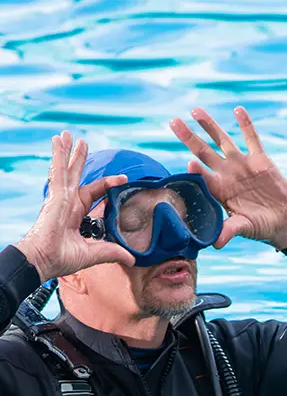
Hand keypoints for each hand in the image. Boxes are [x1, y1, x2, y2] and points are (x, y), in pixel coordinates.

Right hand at [15, 132, 134, 281]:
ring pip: (66, 169)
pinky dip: (59, 154)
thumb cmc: (62, 258)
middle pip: (76, 176)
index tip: (122, 178)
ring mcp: (61, 198)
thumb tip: (132, 259)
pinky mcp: (56, 195)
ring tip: (68, 135)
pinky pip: (58, 170)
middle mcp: (68, 203)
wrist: (45, 260)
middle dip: (79, 159)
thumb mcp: (93, 253)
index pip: (94, 193)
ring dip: (67, 152)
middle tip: (83, 142)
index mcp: (76, 214)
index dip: (108, 185)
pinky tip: (59, 140)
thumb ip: (112, 252)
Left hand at [169, 106, 286, 249]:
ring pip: (222, 141)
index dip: (195, 170)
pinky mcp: (260, 159)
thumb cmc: (263, 227)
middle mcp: (227, 174)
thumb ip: (230, 230)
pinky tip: (238, 110)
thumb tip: (215, 243)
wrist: (286, 220)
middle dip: (189, 138)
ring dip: (209, 126)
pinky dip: (245, 125)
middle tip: (174, 122)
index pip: (203, 177)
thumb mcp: (246, 228)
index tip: (189, 164)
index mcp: (220, 191)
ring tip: (195, 111)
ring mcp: (242, 165)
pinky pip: (251, 138)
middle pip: (204, 152)